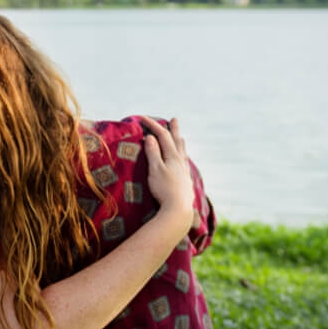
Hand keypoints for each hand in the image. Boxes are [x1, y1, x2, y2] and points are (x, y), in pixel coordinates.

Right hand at [140, 116, 193, 234]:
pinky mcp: (185, 181)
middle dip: (173, 129)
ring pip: (182, 152)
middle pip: (176, 141)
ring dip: (180, 142)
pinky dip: (183, 156)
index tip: (142, 118)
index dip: (153, 125)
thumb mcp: (155, 170)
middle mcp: (180, 162)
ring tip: (180, 137)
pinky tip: (183, 161)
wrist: (178, 210)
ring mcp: (184, 172)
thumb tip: (150, 137)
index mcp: (172, 157)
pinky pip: (185, 163)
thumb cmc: (164, 190)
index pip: (162, 136)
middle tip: (174, 120)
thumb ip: (153, 153)